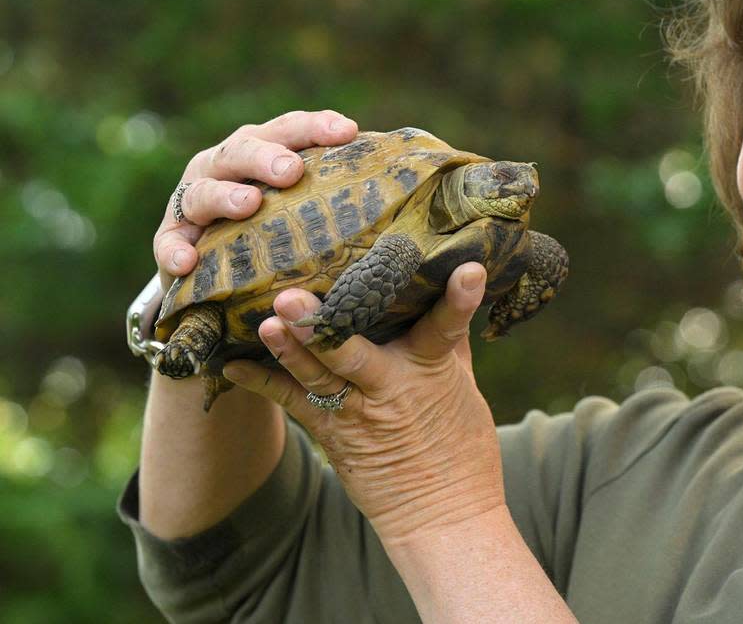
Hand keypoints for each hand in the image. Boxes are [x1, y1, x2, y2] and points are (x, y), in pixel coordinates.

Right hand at [152, 110, 357, 288]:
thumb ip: (347, 195)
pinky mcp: (173, 241)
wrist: (229, 289)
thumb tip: (418, 183)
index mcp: (267, 152)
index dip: (317, 128)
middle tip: (292, 170)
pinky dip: (174, 249)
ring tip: (249, 205)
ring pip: (203, 190)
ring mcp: (194, 202)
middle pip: (243, 148)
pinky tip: (187, 261)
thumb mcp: (317, 214)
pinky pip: (168, 243)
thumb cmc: (286, 238)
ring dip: (225, 196)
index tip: (348, 131)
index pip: (294, 130)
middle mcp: (227, 167)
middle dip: (268, 157)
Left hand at [221, 263, 504, 541]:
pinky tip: (233, 364)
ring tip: (265, 323)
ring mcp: (357, 412)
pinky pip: (292, 404)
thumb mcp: (464, 387)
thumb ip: (449, 340)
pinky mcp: (332, 434)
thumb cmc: (460, 447)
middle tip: (293, 297)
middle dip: (322, 324)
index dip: (459, 298)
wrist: (442, 514)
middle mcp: (392, 387)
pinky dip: (262, 383)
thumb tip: (447, 290)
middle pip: (355, 351)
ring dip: (290, 351)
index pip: (447, 326)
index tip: (469, 269)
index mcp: (431, 369)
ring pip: (318, 376)